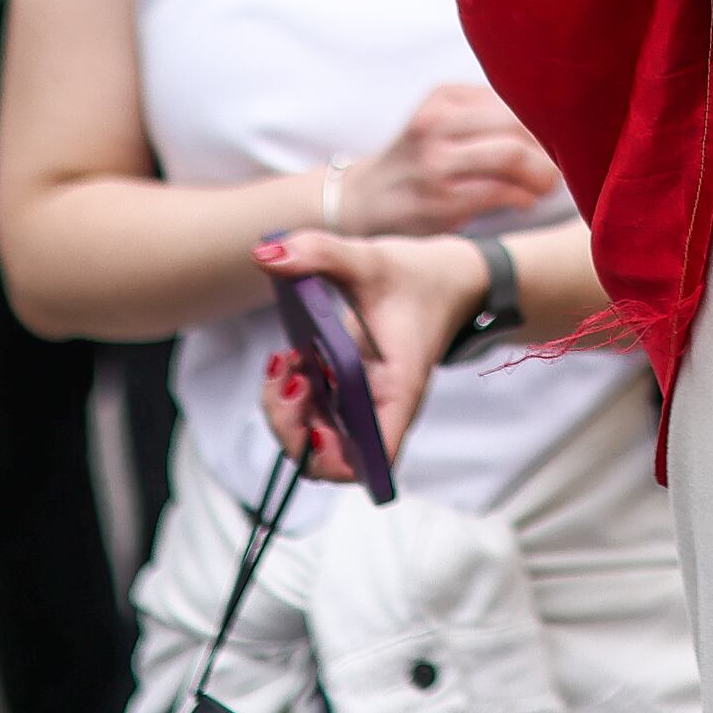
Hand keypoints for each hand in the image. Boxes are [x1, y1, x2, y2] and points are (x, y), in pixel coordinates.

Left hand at [250, 227, 497, 478]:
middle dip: (292, 428)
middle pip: (330, 460)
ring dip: (287, 411)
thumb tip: (264, 253)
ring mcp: (362, 405)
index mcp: (398, 390)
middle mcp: (380, 409)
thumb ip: (320, 253)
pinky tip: (290, 359)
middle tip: (288, 377)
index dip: (336, 459)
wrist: (448, 278)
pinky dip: (292, 395)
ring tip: (285, 362)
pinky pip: (313, 415)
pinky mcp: (349, 393)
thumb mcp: (371, 260)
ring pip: (315, 441)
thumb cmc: (420, 278)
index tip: (315, 425)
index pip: (374, 457)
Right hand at [343, 80, 565, 234]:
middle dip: (550, 148)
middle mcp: (436, 123)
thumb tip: (557, 123)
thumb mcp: (441, 120)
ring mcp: (436, 161)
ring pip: (511, 156)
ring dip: (543, 174)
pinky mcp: (441, 199)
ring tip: (548, 184)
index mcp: (443, 97)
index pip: (513, 98)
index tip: (563, 137)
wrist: (363, 201)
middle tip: (563, 165)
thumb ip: (487, 115)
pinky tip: (525, 200)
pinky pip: (500, 192)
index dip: (547, 119)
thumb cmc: (418, 161)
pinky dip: (523, 197)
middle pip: (517, 124)